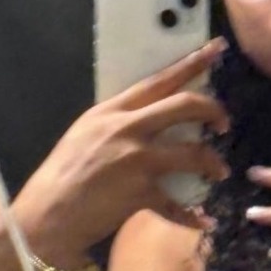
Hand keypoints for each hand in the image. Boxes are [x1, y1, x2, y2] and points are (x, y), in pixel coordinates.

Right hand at [15, 38, 229, 258]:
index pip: (158, 80)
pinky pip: (177, 205)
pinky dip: (192, 217)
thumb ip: (118, 123)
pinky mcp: (140, 192)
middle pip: (184, 106)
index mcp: (111, 110)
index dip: (192, 63)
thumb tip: (151, 119)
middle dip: (214, 111)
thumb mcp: (86, 134)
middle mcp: (126, 129)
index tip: (218, 48)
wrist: (46, 215)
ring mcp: (135, 160)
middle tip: (224, 123)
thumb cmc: (64, 176)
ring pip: (193, 153)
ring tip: (219, 172)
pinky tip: (202, 222)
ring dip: (213, 163)